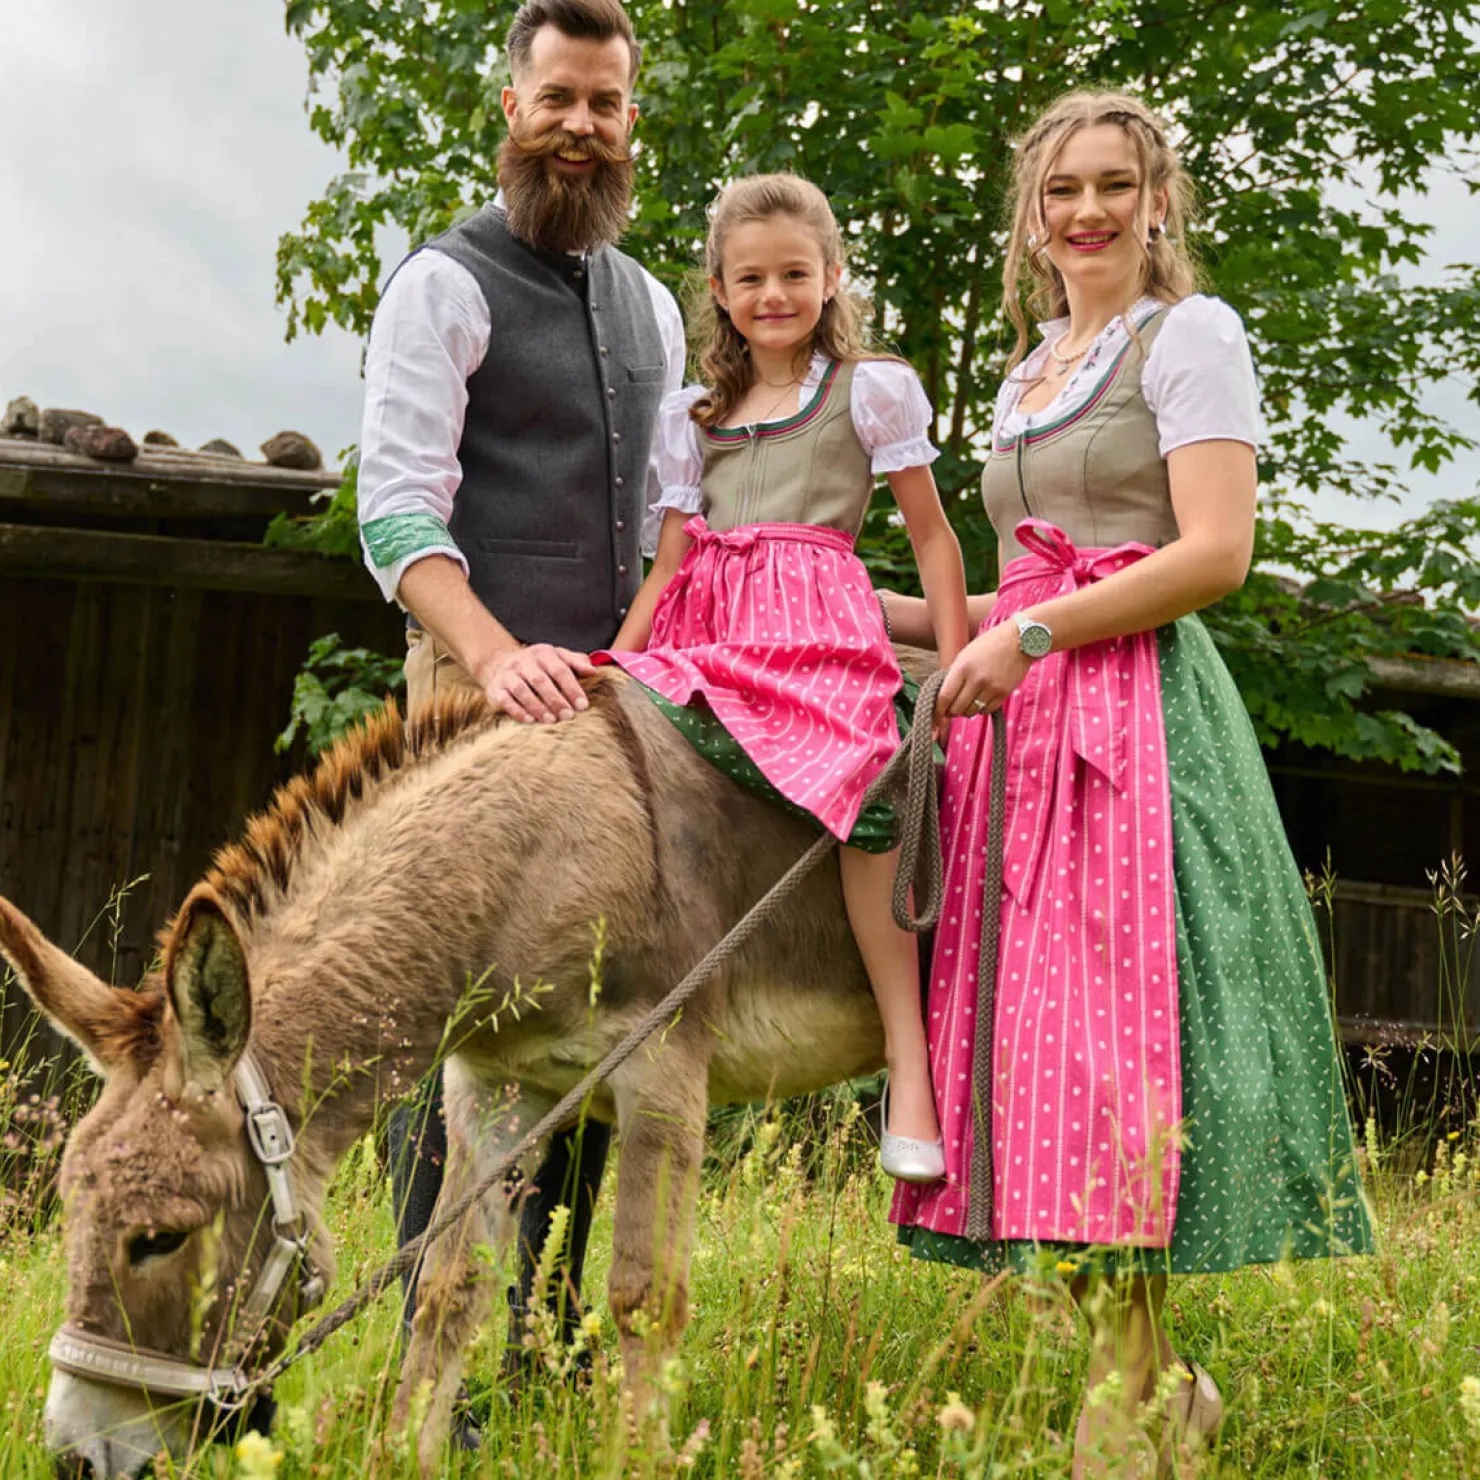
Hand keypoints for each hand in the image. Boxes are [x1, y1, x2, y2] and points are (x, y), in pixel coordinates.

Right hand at [477, 644, 595, 723]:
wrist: (499, 663)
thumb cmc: (538, 665)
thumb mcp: (557, 657)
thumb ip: (576, 662)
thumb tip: (594, 671)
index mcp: (543, 653)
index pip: (560, 670)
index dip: (572, 688)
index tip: (582, 705)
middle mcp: (523, 661)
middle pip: (540, 680)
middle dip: (555, 699)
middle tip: (568, 716)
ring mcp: (508, 674)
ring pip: (521, 690)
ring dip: (537, 706)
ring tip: (551, 721)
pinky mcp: (496, 688)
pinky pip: (505, 700)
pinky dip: (517, 711)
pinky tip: (530, 721)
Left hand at [935, 621, 1031, 721]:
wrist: (1019, 640)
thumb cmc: (990, 644)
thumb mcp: (966, 654)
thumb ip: (955, 674)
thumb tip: (944, 696)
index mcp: (962, 667)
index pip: (944, 697)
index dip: (938, 710)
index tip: (936, 715)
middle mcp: (976, 679)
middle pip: (956, 708)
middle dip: (951, 712)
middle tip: (951, 710)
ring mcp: (991, 687)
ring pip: (971, 712)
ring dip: (966, 711)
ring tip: (967, 703)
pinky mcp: (1004, 693)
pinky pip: (987, 710)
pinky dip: (981, 709)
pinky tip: (981, 700)